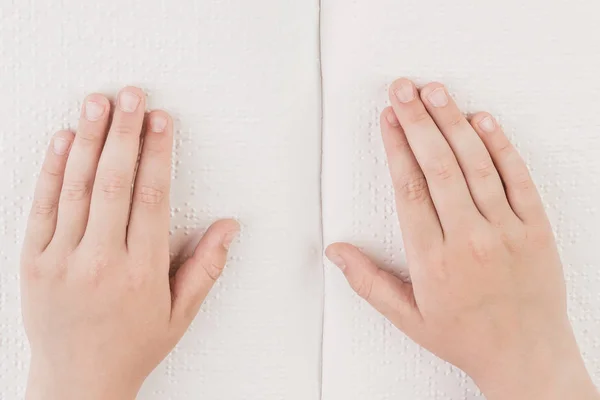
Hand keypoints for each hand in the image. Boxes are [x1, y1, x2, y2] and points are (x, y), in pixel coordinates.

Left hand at [21, 87, 238, 399]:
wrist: (76, 382)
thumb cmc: (132, 346)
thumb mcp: (180, 313)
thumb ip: (206, 267)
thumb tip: (229, 227)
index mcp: (139, 273)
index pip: (151, 199)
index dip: (158, 154)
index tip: (162, 122)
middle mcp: (99, 262)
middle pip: (114, 184)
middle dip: (125, 133)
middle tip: (132, 96)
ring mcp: (60, 261)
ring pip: (76, 188)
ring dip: (90, 141)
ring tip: (99, 103)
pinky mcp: (32, 263)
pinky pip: (41, 208)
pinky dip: (52, 170)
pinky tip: (64, 140)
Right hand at [326, 79, 598, 398]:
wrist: (527, 357)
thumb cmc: (465, 337)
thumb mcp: (407, 317)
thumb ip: (368, 282)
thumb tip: (335, 251)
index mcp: (433, 261)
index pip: (409, 190)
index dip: (396, 147)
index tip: (387, 118)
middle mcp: (470, 240)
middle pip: (439, 166)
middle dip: (417, 121)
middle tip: (403, 89)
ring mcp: (507, 231)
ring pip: (476, 165)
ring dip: (453, 123)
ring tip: (435, 92)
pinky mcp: (536, 228)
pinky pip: (518, 178)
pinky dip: (500, 146)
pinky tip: (483, 120)